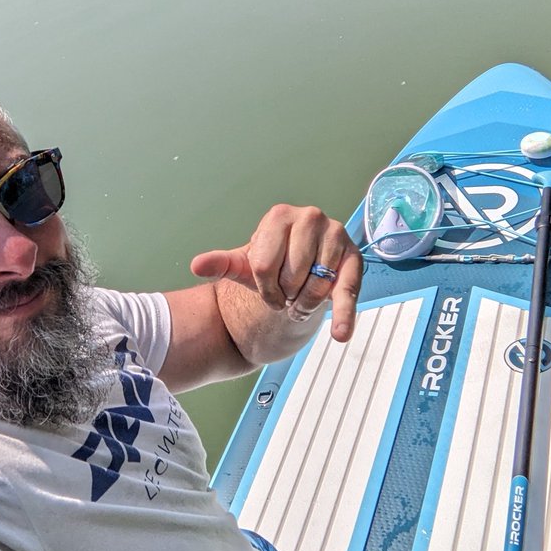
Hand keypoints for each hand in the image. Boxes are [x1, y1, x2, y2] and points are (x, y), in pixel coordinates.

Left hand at [190, 204, 361, 341]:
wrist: (302, 266)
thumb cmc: (273, 263)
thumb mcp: (245, 265)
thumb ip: (221, 263)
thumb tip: (197, 265)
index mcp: (279, 216)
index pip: (264, 266)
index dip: (264, 289)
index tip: (268, 291)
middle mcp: (309, 217)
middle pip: (291, 277)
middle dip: (286, 295)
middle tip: (288, 294)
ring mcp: (335, 235)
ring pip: (316, 287)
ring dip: (305, 304)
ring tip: (302, 297)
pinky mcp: (353, 258)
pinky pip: (347, 290)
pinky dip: (344, 315)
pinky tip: (341, 334)